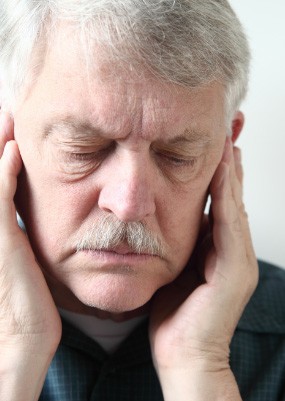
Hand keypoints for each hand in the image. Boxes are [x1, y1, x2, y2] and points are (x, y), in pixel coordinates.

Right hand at [0, 112, 61, 399]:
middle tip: (8, 115)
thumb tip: (32, 226)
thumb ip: (26, 244)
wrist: (21, 342)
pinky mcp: (2, 239)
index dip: (1, 157)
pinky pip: (1, 197)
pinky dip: (4, 172)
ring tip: (7, 118)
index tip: (14, 133)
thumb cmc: (30, 310)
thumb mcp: (28, 269)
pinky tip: (13, 150)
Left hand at [149, 138, 257, 399]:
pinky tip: (223, 170)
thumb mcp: (173, 270)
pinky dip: (226, 195)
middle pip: (231, 195)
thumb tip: (164, 218)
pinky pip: (229, 223)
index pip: (219, 200)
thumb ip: (177, 244)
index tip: (214, 141)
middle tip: (229, 126)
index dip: (218, 170)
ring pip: (234, 203)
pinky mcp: (235, 270)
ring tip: (228, 138)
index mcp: (217, 249)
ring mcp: (238, 259)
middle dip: (230, 161)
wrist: (184, 355)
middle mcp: (233, 249)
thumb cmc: (174, 316)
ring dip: (230, 171)